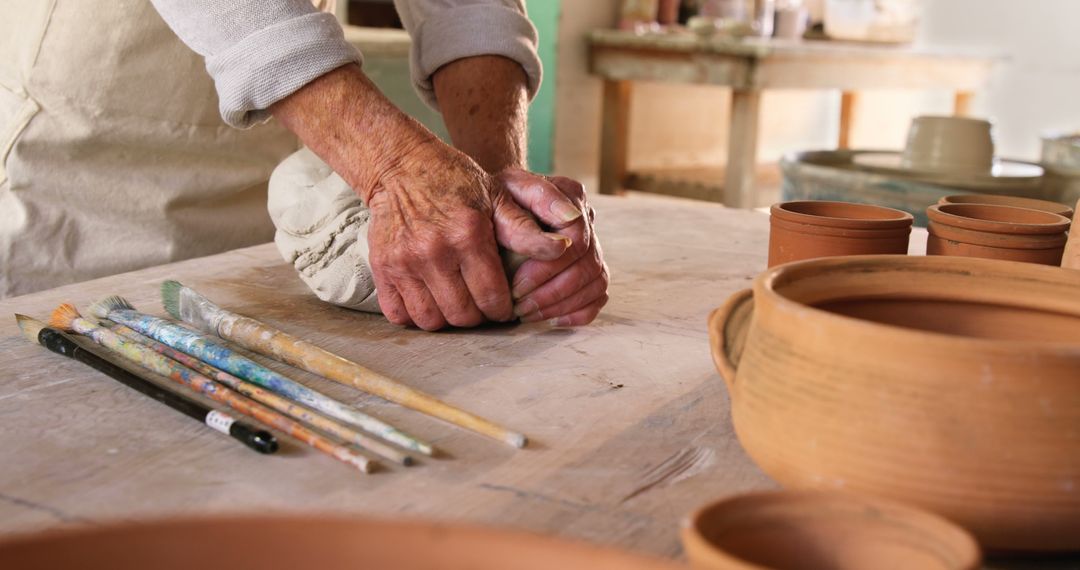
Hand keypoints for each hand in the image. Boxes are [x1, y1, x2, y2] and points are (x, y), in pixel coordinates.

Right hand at [363, 140, 573, 329]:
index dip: (503, 309)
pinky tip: (429, 301)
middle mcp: (434, 251)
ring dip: (447, 319)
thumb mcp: (498, 196)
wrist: (401, 166)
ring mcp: (404, 262)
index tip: (504, 305)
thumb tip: (564, 247)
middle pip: (463, 315)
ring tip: (457, 303)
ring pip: (432, 320)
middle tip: (482, 306)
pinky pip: (400, 314)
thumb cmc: (456, 181)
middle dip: (478, 317)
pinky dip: (415, 315)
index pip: (492, 297)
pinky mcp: (382, 268)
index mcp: (468, 235)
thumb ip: (527, 227)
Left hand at [498, 172, 609, 326]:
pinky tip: (551, 320)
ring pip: (597, 283)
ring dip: (562, 305)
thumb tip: (570, 218)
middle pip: (589, 266)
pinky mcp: (590, 268)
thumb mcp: (506, 190)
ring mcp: (593, 245)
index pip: (576, 240)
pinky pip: (598, 296)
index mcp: (571, 196)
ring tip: (529, 314)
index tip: (518, 286)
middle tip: (520, 307)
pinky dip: (578, 312)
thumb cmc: (498, 197)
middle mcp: (588, 220)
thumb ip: (536, 198)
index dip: (548, 268)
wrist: (497, 200)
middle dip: (552, 292)